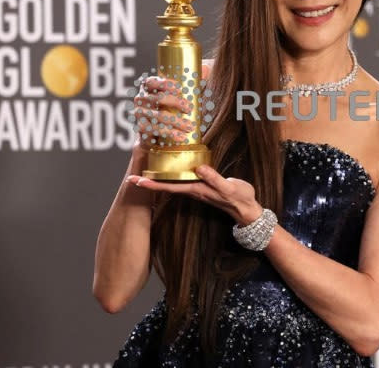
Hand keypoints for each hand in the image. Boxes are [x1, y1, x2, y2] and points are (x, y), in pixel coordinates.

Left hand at [125, 164, 263, 225]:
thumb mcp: (229, 188)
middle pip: (166, 186)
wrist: (247, 210)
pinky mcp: (202, 187)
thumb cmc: (240, 198)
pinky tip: (169, 172)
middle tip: (130, 177)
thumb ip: (215, 178)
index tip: (136, 180)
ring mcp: (197, 189)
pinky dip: (172, 177)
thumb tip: (199, 168)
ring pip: (172, 183)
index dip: (152, 184)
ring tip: (144, 172)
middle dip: (149, 182)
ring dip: (158, 179)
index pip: (169, 186)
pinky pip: (182, 181)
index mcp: (197, 190)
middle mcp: (193, 190)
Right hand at [131, 62, 211, 153]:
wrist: (159, 133)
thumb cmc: (173, 107)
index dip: (165, 84)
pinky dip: (168, 132)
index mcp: (148, 86)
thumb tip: (205, 70)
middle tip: (190, 108)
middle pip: (157, 99)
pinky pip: (153, 130)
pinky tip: (180, 136)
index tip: (180, 89)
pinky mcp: (141, 128)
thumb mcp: (182, 92)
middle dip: (175, 103)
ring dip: (175, 121)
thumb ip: (192, 80)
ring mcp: (139, 113)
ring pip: (157, 116)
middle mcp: (141, 98)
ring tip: (190, 127)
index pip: (152, 81)